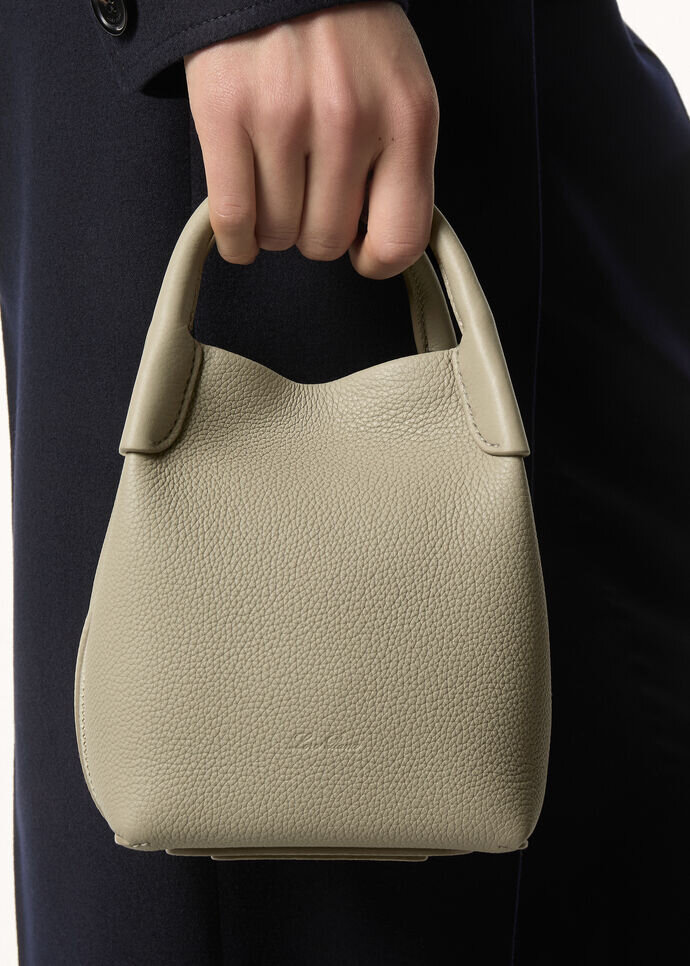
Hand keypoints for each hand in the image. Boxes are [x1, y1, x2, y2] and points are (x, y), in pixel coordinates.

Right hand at [184, 1, 438, 278]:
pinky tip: (242, 232)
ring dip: (275, 226)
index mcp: (406, 117)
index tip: (360, 251)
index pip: (401, 238)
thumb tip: (375, 242)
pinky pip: (233, 219)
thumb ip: (400, 165)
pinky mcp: (227, 114)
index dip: (376, 260)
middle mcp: (350, 119)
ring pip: (279, 234)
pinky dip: (236, 240)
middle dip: (315, 231)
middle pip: (327, 240)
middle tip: (308, 198)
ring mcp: (285, 117)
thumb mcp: (401, 91)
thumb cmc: (345, 34)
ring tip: (277, 189)